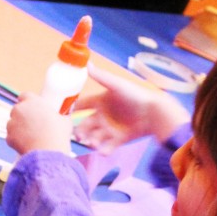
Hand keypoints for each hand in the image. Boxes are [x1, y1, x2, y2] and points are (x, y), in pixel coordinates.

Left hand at [6, 92, 73, 155]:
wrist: (48, 151)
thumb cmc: (58, 135)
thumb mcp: (65, 121)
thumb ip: (62, 116)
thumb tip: (65, 116)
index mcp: (32, 101)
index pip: (24, 96)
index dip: (27, 102)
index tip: (32, 109)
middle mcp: (19, 109)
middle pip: (17, 110)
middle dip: (22, 116)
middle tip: (32, 125)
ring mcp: (12, 123)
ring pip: (12, 124)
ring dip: (18, 128)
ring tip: (31, 137)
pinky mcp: (9, 137)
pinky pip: (11, 137)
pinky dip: (17, 141)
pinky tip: (26, 145)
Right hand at [73, 63, 189, 152]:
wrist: (153, 113)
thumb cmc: (135, 96)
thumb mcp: (116, 85)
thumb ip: (101, 77)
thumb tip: (86, 64)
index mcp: (100, 102)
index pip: (82, 105)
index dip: (73, 109)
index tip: (63, 113)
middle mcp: (103, 116)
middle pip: (86, 125)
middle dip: (81, 131)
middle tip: (79, 135)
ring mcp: (110, 129)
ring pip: (95, 137)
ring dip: (91, 141)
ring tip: (93, 143)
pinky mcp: (118, 140)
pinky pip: (108, 147)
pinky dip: (104, 150)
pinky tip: (103, 151)